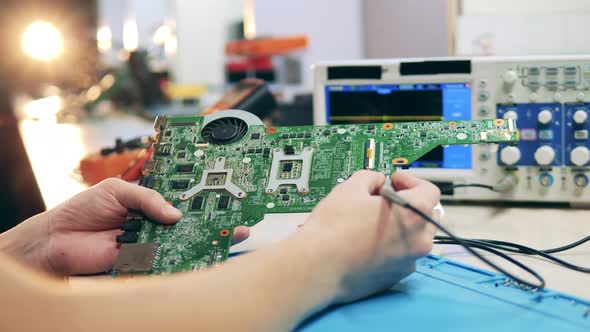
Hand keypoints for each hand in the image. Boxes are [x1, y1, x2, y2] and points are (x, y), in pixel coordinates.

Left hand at [0, 178, 248, 275]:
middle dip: (213, 221)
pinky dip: (182, 258)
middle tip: (237, 221)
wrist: (56, 240)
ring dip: (204, 240)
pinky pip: (165, 259)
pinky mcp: (141, 261)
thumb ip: (147, 199)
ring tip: (226, 237)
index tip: (225, 195)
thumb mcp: (116, 190)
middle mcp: (154, 221)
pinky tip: (201, 254)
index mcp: (150, 201)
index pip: (182, 197)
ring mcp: (149, 241)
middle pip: (189, 222)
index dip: (202, 196)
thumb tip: (175, 214)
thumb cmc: (82, 209)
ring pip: (182, 241)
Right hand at [303, 170, 439, 303]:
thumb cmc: (333, 229)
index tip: (394, 180)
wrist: (316, 266)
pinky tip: (367, 241)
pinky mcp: (395, 277)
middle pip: (427, 215)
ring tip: (373, 220)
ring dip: (400, 225)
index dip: (410, 181)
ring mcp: (408, 262)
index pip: (430, 191)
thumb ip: (372, 178)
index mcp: (413, 216)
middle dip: (409, 203)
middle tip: (384, 198)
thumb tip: (377, 182)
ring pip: (414, 237)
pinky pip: (401, 255)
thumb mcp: (351, 188)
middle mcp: (418, 241)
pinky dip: (391, 246)